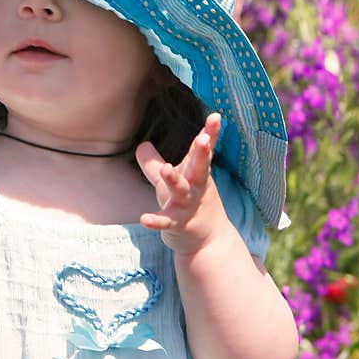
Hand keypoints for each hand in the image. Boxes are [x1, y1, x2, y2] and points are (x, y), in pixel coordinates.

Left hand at [135, 112, 230, 253]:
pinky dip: (156, 221)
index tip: (216, 116)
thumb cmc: (191, 204)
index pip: (204, 151)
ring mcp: (187, 205)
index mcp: (196, 173)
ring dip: (174, 179)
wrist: (209, 241)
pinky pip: (166, 222)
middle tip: (203, 139)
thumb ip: (155, 164)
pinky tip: (144, 219)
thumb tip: (142, 145)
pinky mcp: (178, 224)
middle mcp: (195, 187)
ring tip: (166, 169)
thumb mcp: (174, 181)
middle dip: (201, 153)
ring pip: (181, 191)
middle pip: (199, 167)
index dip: (211, 133)